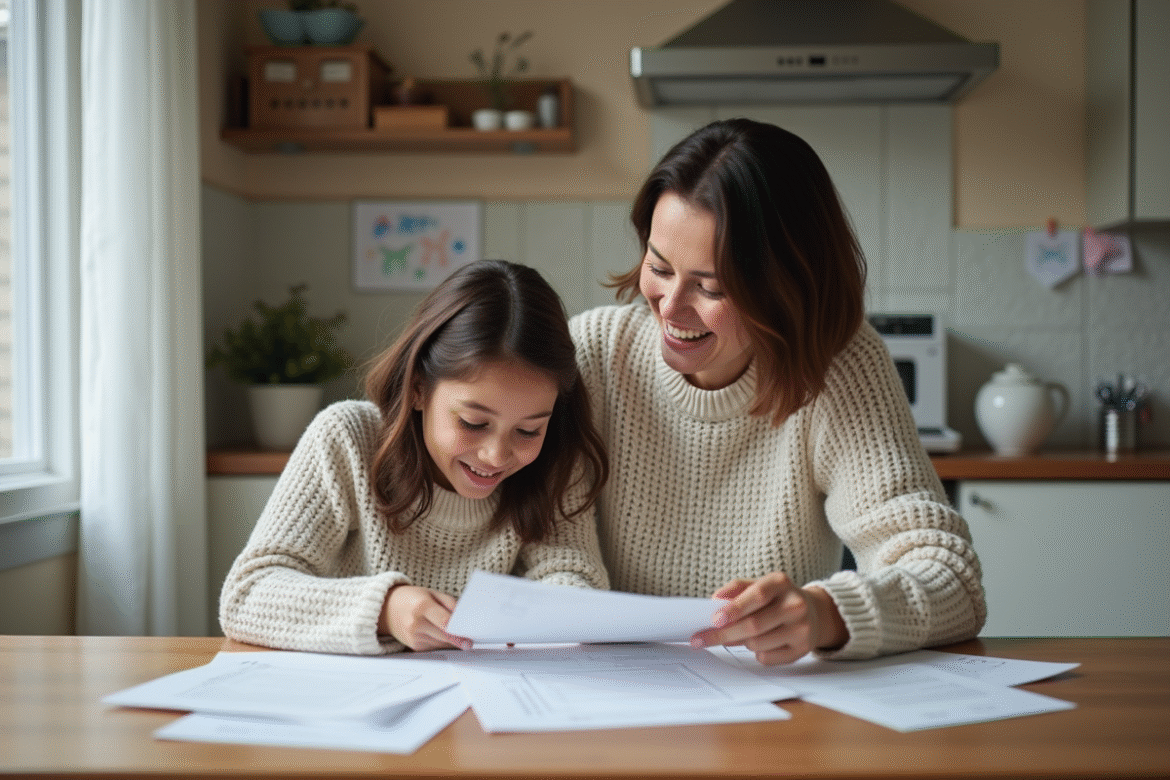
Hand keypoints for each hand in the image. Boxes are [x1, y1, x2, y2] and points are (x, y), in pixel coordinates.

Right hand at [378, 585, 471, 651]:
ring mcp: (414, 637)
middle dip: (458, 639)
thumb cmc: (413, 598)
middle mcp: (416, 624)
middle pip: (444, 636)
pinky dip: (442, 642)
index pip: (444, 622)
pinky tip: (442, 635)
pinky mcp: (415, 646)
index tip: (468, 639)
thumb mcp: (433, 593)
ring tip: (457, 634)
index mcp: (422, 606)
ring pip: (441, 643)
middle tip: (469, 641)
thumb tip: (465, 619)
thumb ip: (450, 604)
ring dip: (451, 641)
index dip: (457, 632)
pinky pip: (435, 647)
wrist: (388, 609)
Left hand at [690, 573, 847, 664]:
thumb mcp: (758, 585)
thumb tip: (714, 602)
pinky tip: (762, 643)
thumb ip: (735, 589)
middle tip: (702, 638)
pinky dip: (756, 653)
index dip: (734, 609)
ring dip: (740, 643)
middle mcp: (795, 604)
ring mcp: (802, 628)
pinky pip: (767, 658)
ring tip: (739, 635)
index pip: (757, 596)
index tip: (714, 620)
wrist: (812, 612)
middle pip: (754, 625)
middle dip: (724, 634)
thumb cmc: (775, 598)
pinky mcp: (803, 649)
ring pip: (757, 644)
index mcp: (780, 583)